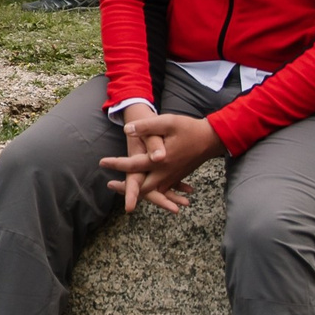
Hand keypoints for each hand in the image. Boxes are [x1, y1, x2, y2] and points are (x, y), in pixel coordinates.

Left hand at [100, 112, 222, 213]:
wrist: (212, 139)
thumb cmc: (189, 128)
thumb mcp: (168, 122)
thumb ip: (146, 127)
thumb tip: (127, 130)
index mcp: (161, 160)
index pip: (133, 164)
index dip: (116, 164)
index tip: (102, 162)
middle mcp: (166, 173)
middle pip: (142, 187)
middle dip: (125, 188)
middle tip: (110, 184)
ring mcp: (172, 177)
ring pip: (152, 190)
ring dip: (137, 191)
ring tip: (123, 187)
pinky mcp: (177, 177)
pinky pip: (162, 189)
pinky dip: (151, 191)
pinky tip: (143, 188)